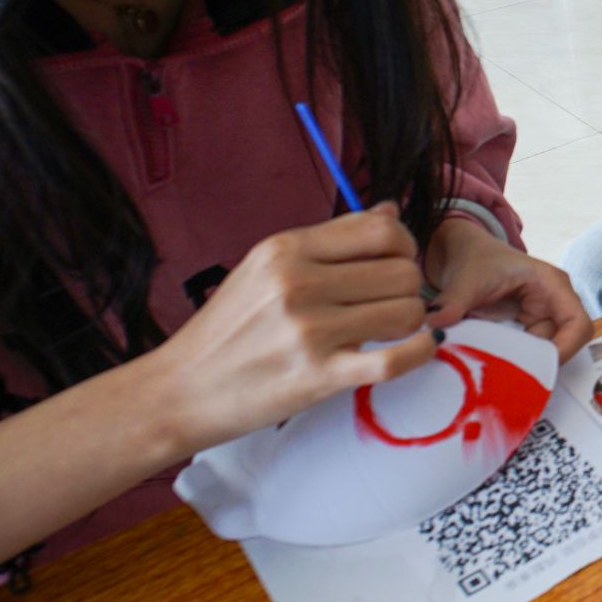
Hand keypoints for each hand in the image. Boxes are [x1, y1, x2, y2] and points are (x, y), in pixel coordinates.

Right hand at [148, 204, 438, 452]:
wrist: (180, 390)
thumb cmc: (226, 328)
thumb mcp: (265, 267)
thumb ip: (331, 239)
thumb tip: (390, 211)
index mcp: (286, 249)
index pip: (380, 230)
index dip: (403, 245)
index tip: (395, 262)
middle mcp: (299, 283)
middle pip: (402, 270)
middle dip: (408, 285)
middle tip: (391, 301)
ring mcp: (310, 332)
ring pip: (407, 310)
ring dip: (411, 320)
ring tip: (392, 328)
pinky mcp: (319, 377)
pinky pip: (397, 359)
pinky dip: (421, 351)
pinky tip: (418, 347)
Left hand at [423, 218, 593, 361]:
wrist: (464, 254)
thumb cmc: (475, 258)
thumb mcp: (465, 279)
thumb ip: (452, 304)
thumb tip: (434, 330)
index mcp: (552, 285)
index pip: (578, 325)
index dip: (566, 350)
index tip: (536, 368)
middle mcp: (554, 304)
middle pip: (563, 346)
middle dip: (536, 363)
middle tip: (503, 374)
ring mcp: (541, 320)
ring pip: (543, 356)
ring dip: (520, 364)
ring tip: (492, 369)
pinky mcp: (526, 332)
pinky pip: (527, 356)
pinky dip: (510, 363)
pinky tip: (490, 366)